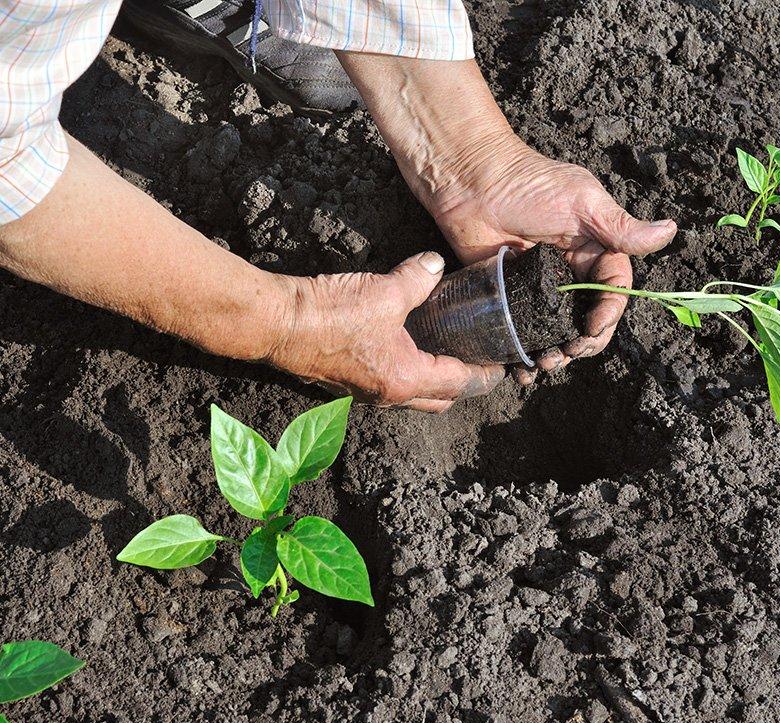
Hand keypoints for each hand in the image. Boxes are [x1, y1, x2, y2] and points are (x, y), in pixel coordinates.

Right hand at [267, 251, 505, 411]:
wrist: (277, 324)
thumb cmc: (329, 314)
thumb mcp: (384, 290)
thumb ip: (418, 278)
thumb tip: (435, 266)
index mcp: (405, 379)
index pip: (460, 383)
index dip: (485, 374)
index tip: (502, 365)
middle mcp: (388, 395)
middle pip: (438, 400)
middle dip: (461, 384)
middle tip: (476, 360)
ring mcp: (364, 392)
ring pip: (411, 395)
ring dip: (430, 380)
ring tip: (444, 351)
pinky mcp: (346, 382)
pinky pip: (386, 384)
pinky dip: (403, 371)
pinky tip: (404, 345)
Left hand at [430, 138, 676, 380]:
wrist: (469, 182)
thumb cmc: (527, 185)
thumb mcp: (582, 202)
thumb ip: (621, 227)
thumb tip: (670, 232)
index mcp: (593, 249)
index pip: (612, 289)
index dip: (608, 312)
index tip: (592, 327)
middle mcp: (569, 272)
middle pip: (587, 317)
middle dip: (584, 341)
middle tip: (569, 352)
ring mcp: (538, 287)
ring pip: (557, 330)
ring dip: (557, 353)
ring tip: (545, 363)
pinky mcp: (508, 297)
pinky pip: (521, 331)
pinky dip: (523, 353)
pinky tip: (521, 369)